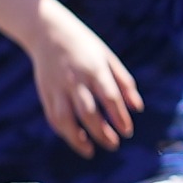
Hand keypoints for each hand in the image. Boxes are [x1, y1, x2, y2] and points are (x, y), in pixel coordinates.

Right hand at [27, 2, 138, 154]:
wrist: (47, 31)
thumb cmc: (85, 45)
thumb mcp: (109, 58)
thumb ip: (125, 83)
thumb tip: (138, 108)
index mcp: (95, 70)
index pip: (110, 99)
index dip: (119, 118)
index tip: (127, 132)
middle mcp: (75, 80)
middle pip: (88, 113)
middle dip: (102, 133)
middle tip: (114, 145)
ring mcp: (57, 87)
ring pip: (65, 119)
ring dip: (77, 138)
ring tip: (90, 151)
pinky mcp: (44, 91)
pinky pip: (52, 115)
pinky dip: (63, 130)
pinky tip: (75, 138)